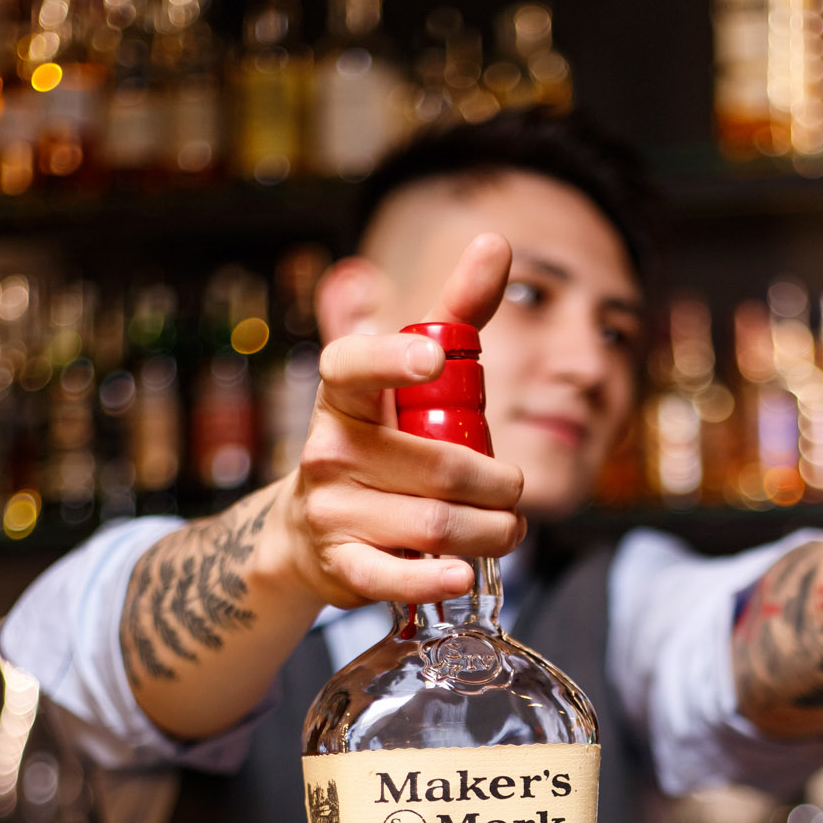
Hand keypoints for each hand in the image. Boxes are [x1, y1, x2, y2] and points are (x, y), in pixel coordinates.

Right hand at [264, 233, 526, 610]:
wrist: (309, 531)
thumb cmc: (378, 442)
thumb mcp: (407, 379)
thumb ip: (454, 315)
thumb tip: (497, 243)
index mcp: (343, 395)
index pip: (354, 367)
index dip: (393, 361)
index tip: (432, 357)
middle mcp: (329, 449)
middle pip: (439, 468)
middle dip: (497, 485)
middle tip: (514, 492)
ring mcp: (332, 511)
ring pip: (435, 524)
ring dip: (492, 532)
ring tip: (508, 530)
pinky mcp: (342, 567)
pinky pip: (394, 578)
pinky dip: (435, 580)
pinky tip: (464, 574)